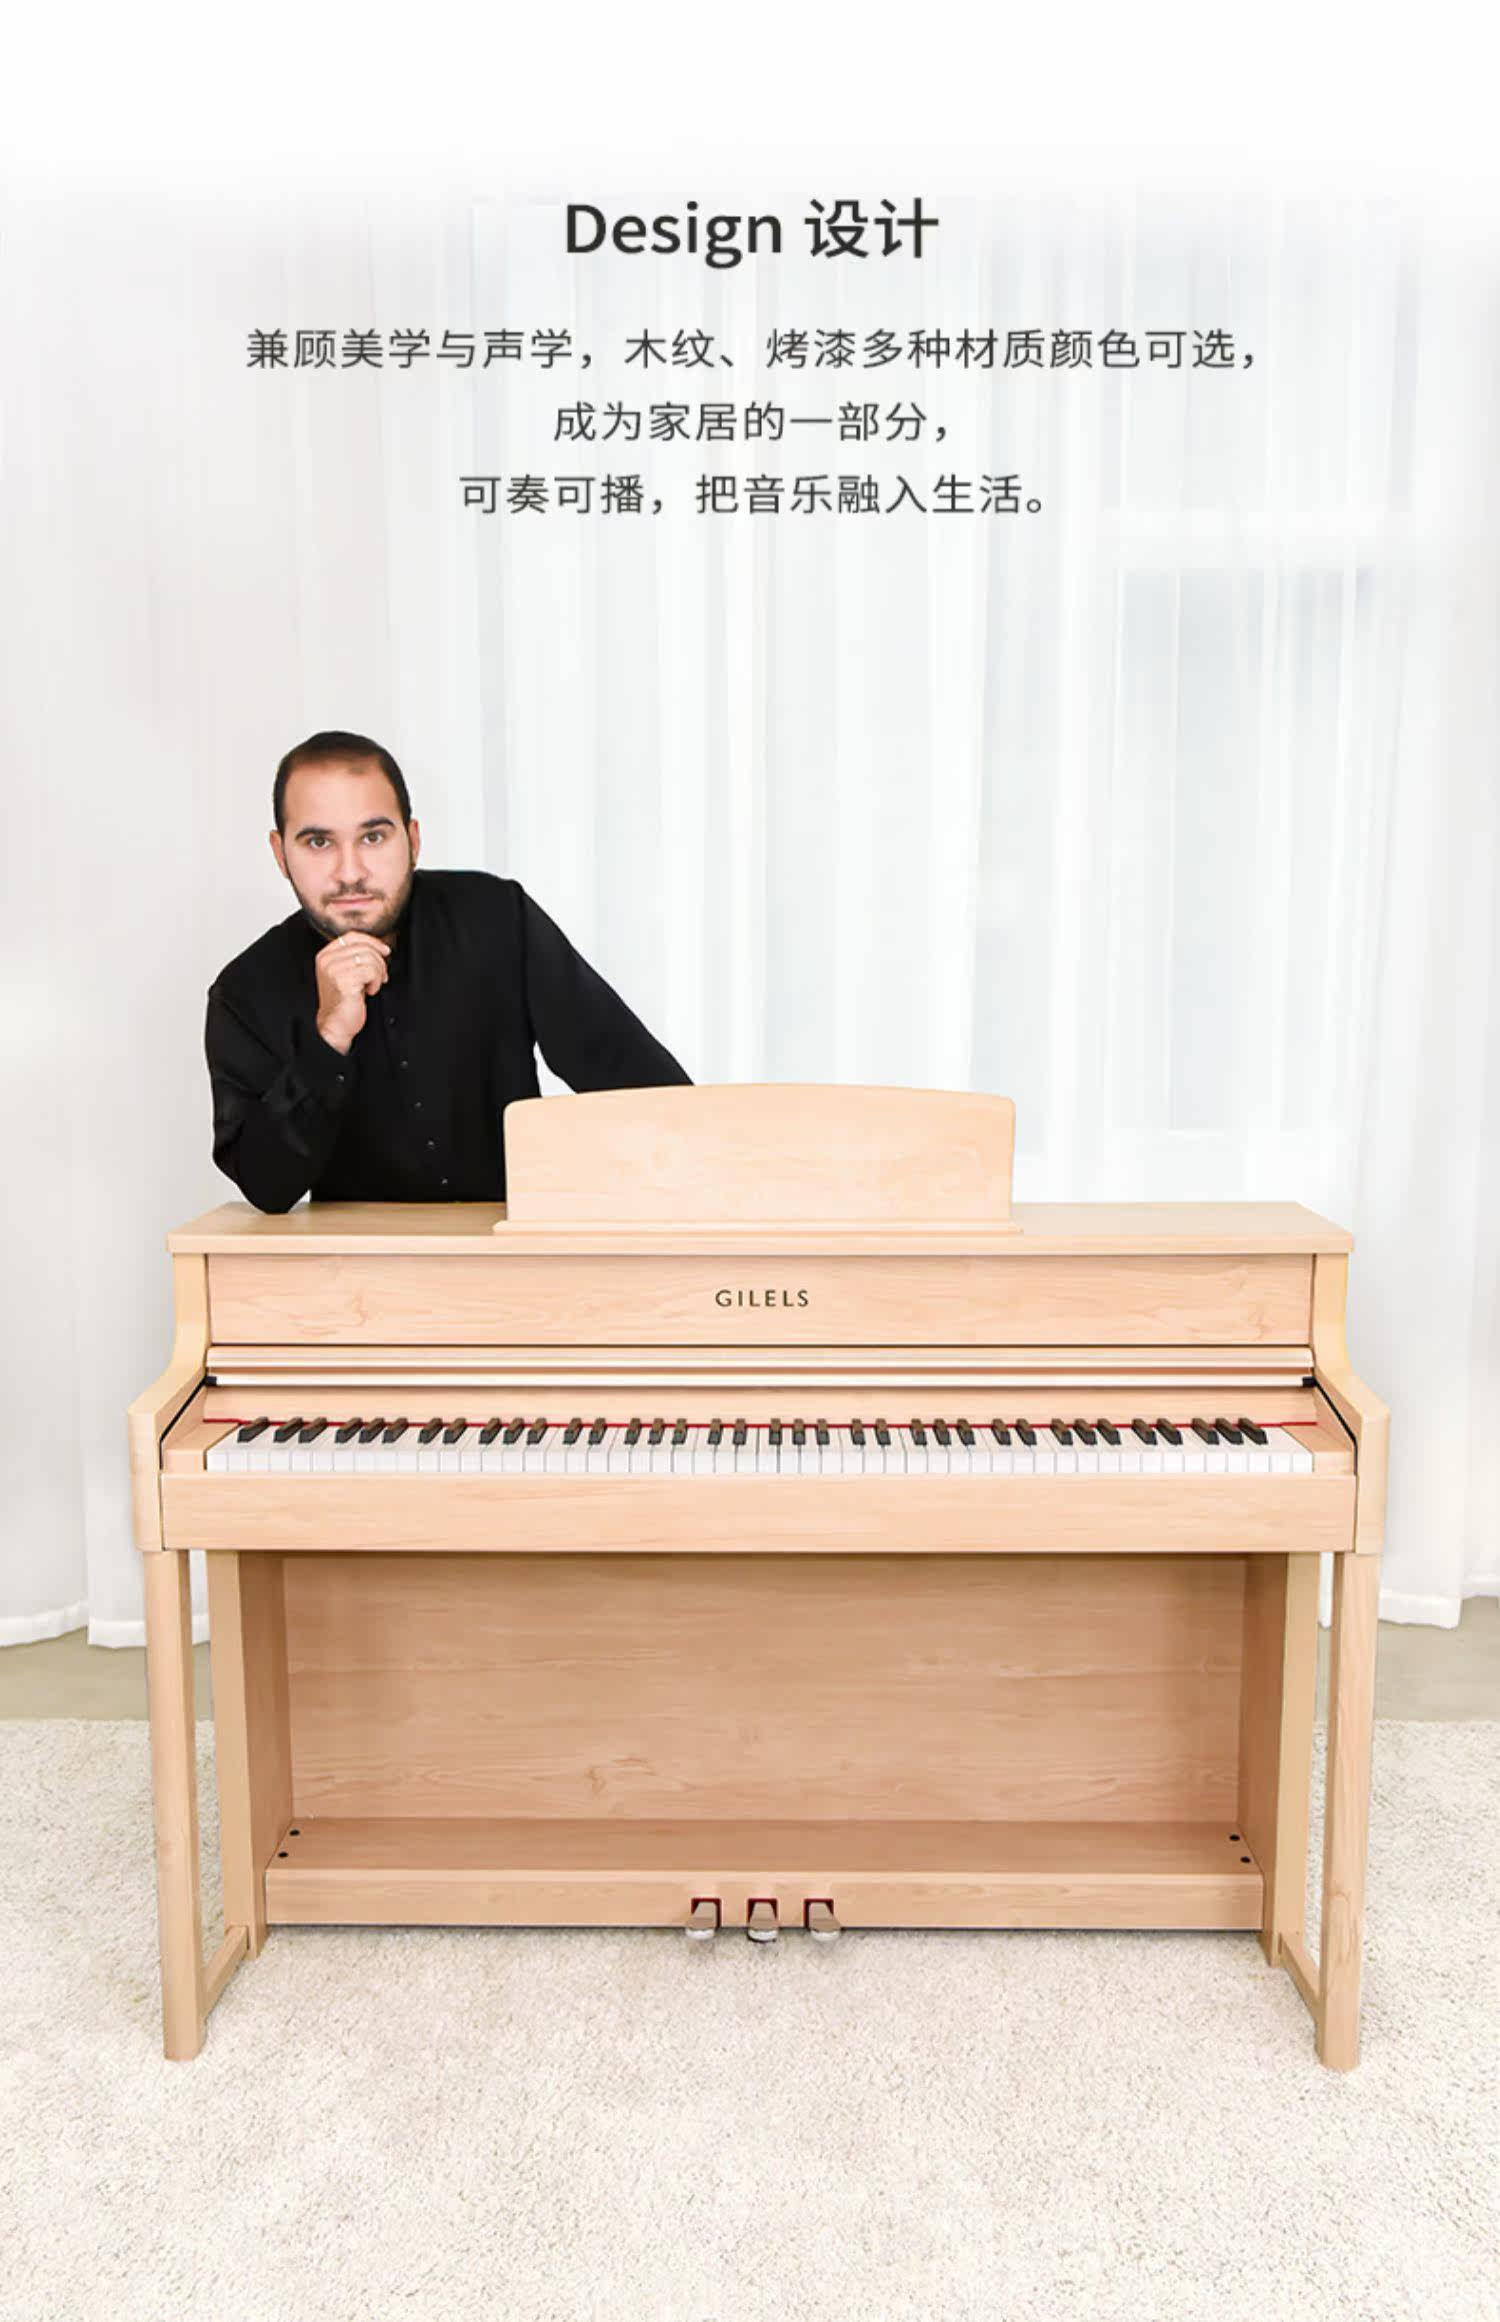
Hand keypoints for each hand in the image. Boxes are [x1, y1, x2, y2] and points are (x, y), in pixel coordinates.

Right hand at [315, 931, 389, 1052]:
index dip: (372, 941)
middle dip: (379, 962)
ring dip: (378, 974)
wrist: (336, 1024)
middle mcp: (327, 960)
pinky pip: (371, 972)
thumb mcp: (347, 972)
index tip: (385, 951)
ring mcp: (333, 969)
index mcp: (325, 955)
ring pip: (370, 958)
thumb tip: (382, 947)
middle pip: (364, 947)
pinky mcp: (343, 980)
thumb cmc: (344, 1000)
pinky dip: (376, 982)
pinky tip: (369, 992)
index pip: (352, 936)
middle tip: (380, 977)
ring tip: (372, 986)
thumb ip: (356, 956)